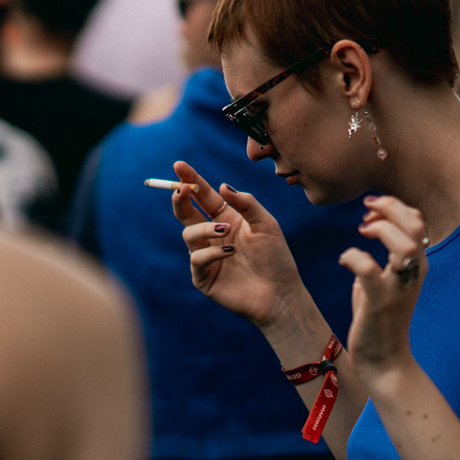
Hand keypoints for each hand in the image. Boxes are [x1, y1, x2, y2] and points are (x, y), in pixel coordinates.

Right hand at [171, 160, 304, 329]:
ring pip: (189, 234)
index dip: (190, 180)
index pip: (203, 195)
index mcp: (226, 218)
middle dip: (180, 199)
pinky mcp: (203, 277)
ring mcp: (206, 256)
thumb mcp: (266, 224)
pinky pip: (197, 259)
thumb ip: (246, 203)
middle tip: (181, 189)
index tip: (179, 165)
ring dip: (204, 229)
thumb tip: (222, 186)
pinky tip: (230, 252)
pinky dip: (211, 253)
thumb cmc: (276, 258)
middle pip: (186, 212)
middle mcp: (213, 235)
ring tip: (224, 231)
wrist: (281, 294)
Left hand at [339, 194, 429, 377]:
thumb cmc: (382, 320)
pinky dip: (353, 256)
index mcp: (417, 266)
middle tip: (366, 213)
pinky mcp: (380, 303)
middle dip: (389, 207)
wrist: (384, 362)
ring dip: (380, 229)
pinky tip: (344, 259)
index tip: (370, 213)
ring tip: (362, 231)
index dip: (394, 207)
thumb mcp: (385, 282)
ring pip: (404, 245)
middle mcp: (414, 273)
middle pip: (415, 224)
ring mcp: (399, 288)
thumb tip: (369, 229)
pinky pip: (368, 269)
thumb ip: (382, 257)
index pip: (417, 221)